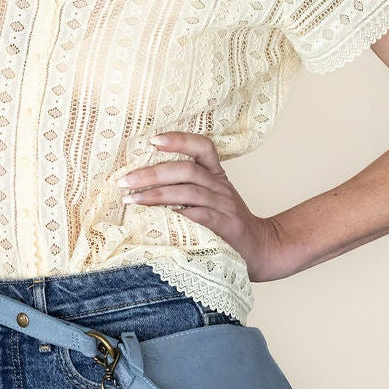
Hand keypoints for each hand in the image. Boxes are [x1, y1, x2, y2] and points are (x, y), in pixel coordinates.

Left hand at [119, 132, 289, 282]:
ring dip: (157, 194)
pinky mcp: (226, 227)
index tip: (153, 140)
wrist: (262, 249)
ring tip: (132, 199)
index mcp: (217, 176)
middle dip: (152, 173)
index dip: (179, 140)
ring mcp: (224, 206)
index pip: (203, 147)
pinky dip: (179, 214)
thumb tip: (141, 185)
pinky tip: (159, 218)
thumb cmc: (227, 225)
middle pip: (186, 170)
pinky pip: (200, 216)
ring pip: (188, 192)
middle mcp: (220, 187)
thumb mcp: (211, 199)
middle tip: (126, 180)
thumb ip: (185, 189)